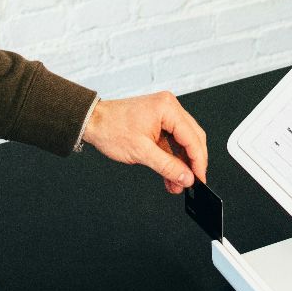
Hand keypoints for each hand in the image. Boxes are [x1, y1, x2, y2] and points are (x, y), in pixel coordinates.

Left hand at [81, 92, 209, 194]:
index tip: (200, 179)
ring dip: (181, 163)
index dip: (198, 161)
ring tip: (177, 183)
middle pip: (192, 138)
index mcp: (167, 108)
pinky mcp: (158, 122)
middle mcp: (169, 107)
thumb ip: (167, 166)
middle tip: (190, 182)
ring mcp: (164, 114)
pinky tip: (170, 174)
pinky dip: (172, 158)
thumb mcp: (141, 152)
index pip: (192, 138)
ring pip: (183, 142)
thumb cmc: (110, 128)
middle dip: (191, 163)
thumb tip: (187, 177)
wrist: (92, 121)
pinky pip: (172, 141)